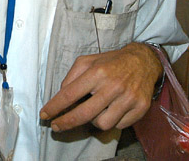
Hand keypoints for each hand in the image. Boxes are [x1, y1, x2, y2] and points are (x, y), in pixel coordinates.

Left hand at [40, 42, 161, 131]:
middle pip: (84, 114)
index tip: (44, 115)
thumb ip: (72, 76)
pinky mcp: (140, 108)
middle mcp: (113, 86)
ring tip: (94, 111)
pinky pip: (118, 125)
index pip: (70, 94)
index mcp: (97, 72)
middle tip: (56, 126)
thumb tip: (61, 95)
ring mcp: (128, 98)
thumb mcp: (88, 60)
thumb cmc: (111, 62)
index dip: (54, 107)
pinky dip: (112, 120)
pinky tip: (111, 110)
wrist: (143, 61)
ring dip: (93, 121)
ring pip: (102, 124)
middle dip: (66, 123)